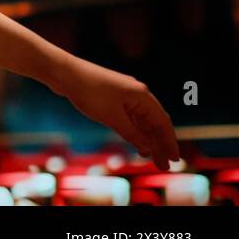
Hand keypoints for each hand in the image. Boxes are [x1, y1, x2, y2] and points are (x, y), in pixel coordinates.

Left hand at [55, 56, 180, 169]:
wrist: (64, 73)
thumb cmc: (89, 92)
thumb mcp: (112, 117)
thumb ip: (131, 133)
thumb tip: (147, 147)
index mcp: (142, 95)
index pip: (162, 122)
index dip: (169, 142)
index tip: (174, 159)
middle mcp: (137, 94)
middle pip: (154, 123)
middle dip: (160, 144)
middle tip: (164, 166)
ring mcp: (124, 95)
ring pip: (141, 121)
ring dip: (147, 139)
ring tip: (151, 159)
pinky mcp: (112, 98)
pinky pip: (130, 118)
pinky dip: (134, 131)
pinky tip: (136, 144)